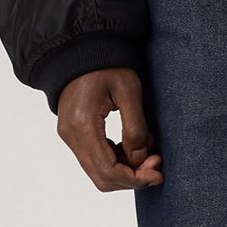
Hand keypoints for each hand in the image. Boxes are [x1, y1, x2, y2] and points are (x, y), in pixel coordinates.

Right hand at [55, 66, 162, 190]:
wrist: (82, 48)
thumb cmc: (107, 64)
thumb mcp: (129, 91)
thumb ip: (135, 128)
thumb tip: (139, 160)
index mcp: (83, 125)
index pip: (108, 170)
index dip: (135, 178)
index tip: (157, 173)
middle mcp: (71, 135)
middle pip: (101, 178)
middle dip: (132, 178)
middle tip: (156, 165)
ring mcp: (69, 135)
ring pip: (98, 172)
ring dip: (125, 171)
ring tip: (149, 153)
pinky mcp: (73, 133)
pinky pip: (94, 159)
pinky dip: (116, 161)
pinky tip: (134, 147)